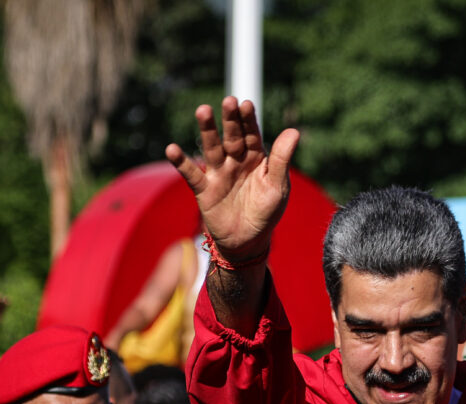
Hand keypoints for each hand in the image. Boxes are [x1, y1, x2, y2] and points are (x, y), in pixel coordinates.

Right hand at [165, 97, 299, 258]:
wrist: (248, 242)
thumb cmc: (266, 212)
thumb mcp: (278, 187)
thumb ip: (282, 160)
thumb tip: (294, 131)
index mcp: (256, 158)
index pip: (252, 134)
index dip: (249, 120)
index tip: (246, 104)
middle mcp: (236, 161)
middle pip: (232, 136)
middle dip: (230, 120)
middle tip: (229, 101)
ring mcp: (219, 173)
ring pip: (212, 148)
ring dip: (207, 130)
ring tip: (203, 111)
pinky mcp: (205, 189)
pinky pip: (192, 174)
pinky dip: (181, 162)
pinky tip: (171, 149)